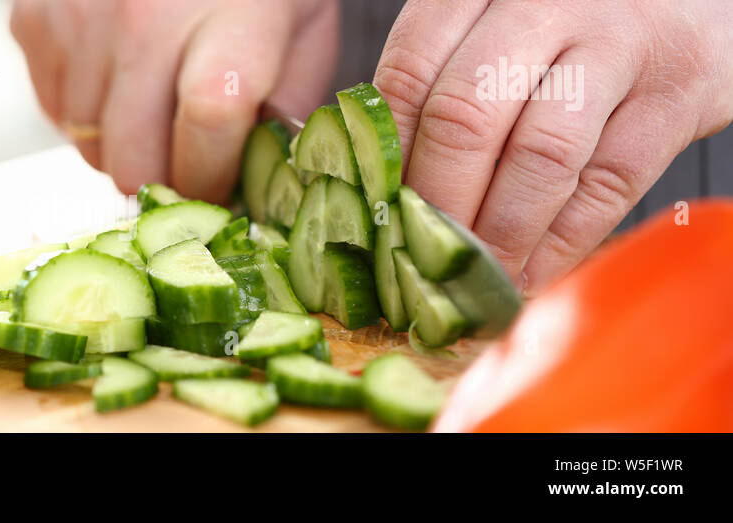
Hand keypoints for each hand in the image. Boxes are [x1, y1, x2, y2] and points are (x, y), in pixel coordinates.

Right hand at [11, 0, 338, 202]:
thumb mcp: (303, 24)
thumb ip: (289, 106)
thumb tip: (263, 180)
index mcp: (227, 21)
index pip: (207, 133)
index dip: (213, 179)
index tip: (223, 187)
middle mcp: (144, 20)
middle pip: (135, 160)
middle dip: (165, 180)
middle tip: (188, 162)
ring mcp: (80, 20)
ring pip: (89, 146)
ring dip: (123, 147)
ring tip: (154, 110)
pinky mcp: (34, 21)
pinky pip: (54, 113)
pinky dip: (86, 116)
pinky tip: (119, 80)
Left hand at [373, 0, 732, 292]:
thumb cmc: (571, 23)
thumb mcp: (496, 24)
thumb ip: (441, 82)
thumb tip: (376, 186)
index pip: (409, 72)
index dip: (387, 157)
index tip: (378, 216)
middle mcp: (548, 6)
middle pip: (465, 118)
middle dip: (438, 204)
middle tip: (421, 258)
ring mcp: (619, 45)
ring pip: (540, 156)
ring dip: (499, 234)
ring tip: (475, 278)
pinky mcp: (677, 95)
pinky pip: (610, 184)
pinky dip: (562, 243)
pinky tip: (532, 273)